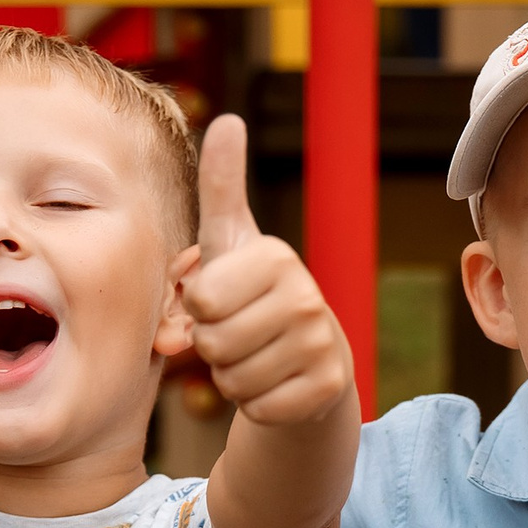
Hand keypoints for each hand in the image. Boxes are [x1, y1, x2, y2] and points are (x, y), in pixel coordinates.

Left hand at [182, 114, 353, 424]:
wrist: (306, 357)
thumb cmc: (252, 295)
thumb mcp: (230, 241)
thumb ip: (221, 185)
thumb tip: (227, 118)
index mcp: (275, 256)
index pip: (200, 301)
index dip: (197, 309)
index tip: (220, 299)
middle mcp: (306, 296)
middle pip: (214, 344)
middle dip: (212, 348)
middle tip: (237, 334)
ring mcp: (322, 344)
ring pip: (234, 381)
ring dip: (232, 378)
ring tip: (254, 357)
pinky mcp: (330, 387)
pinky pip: (259, 409)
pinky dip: (256, 405)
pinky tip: (274, 383)